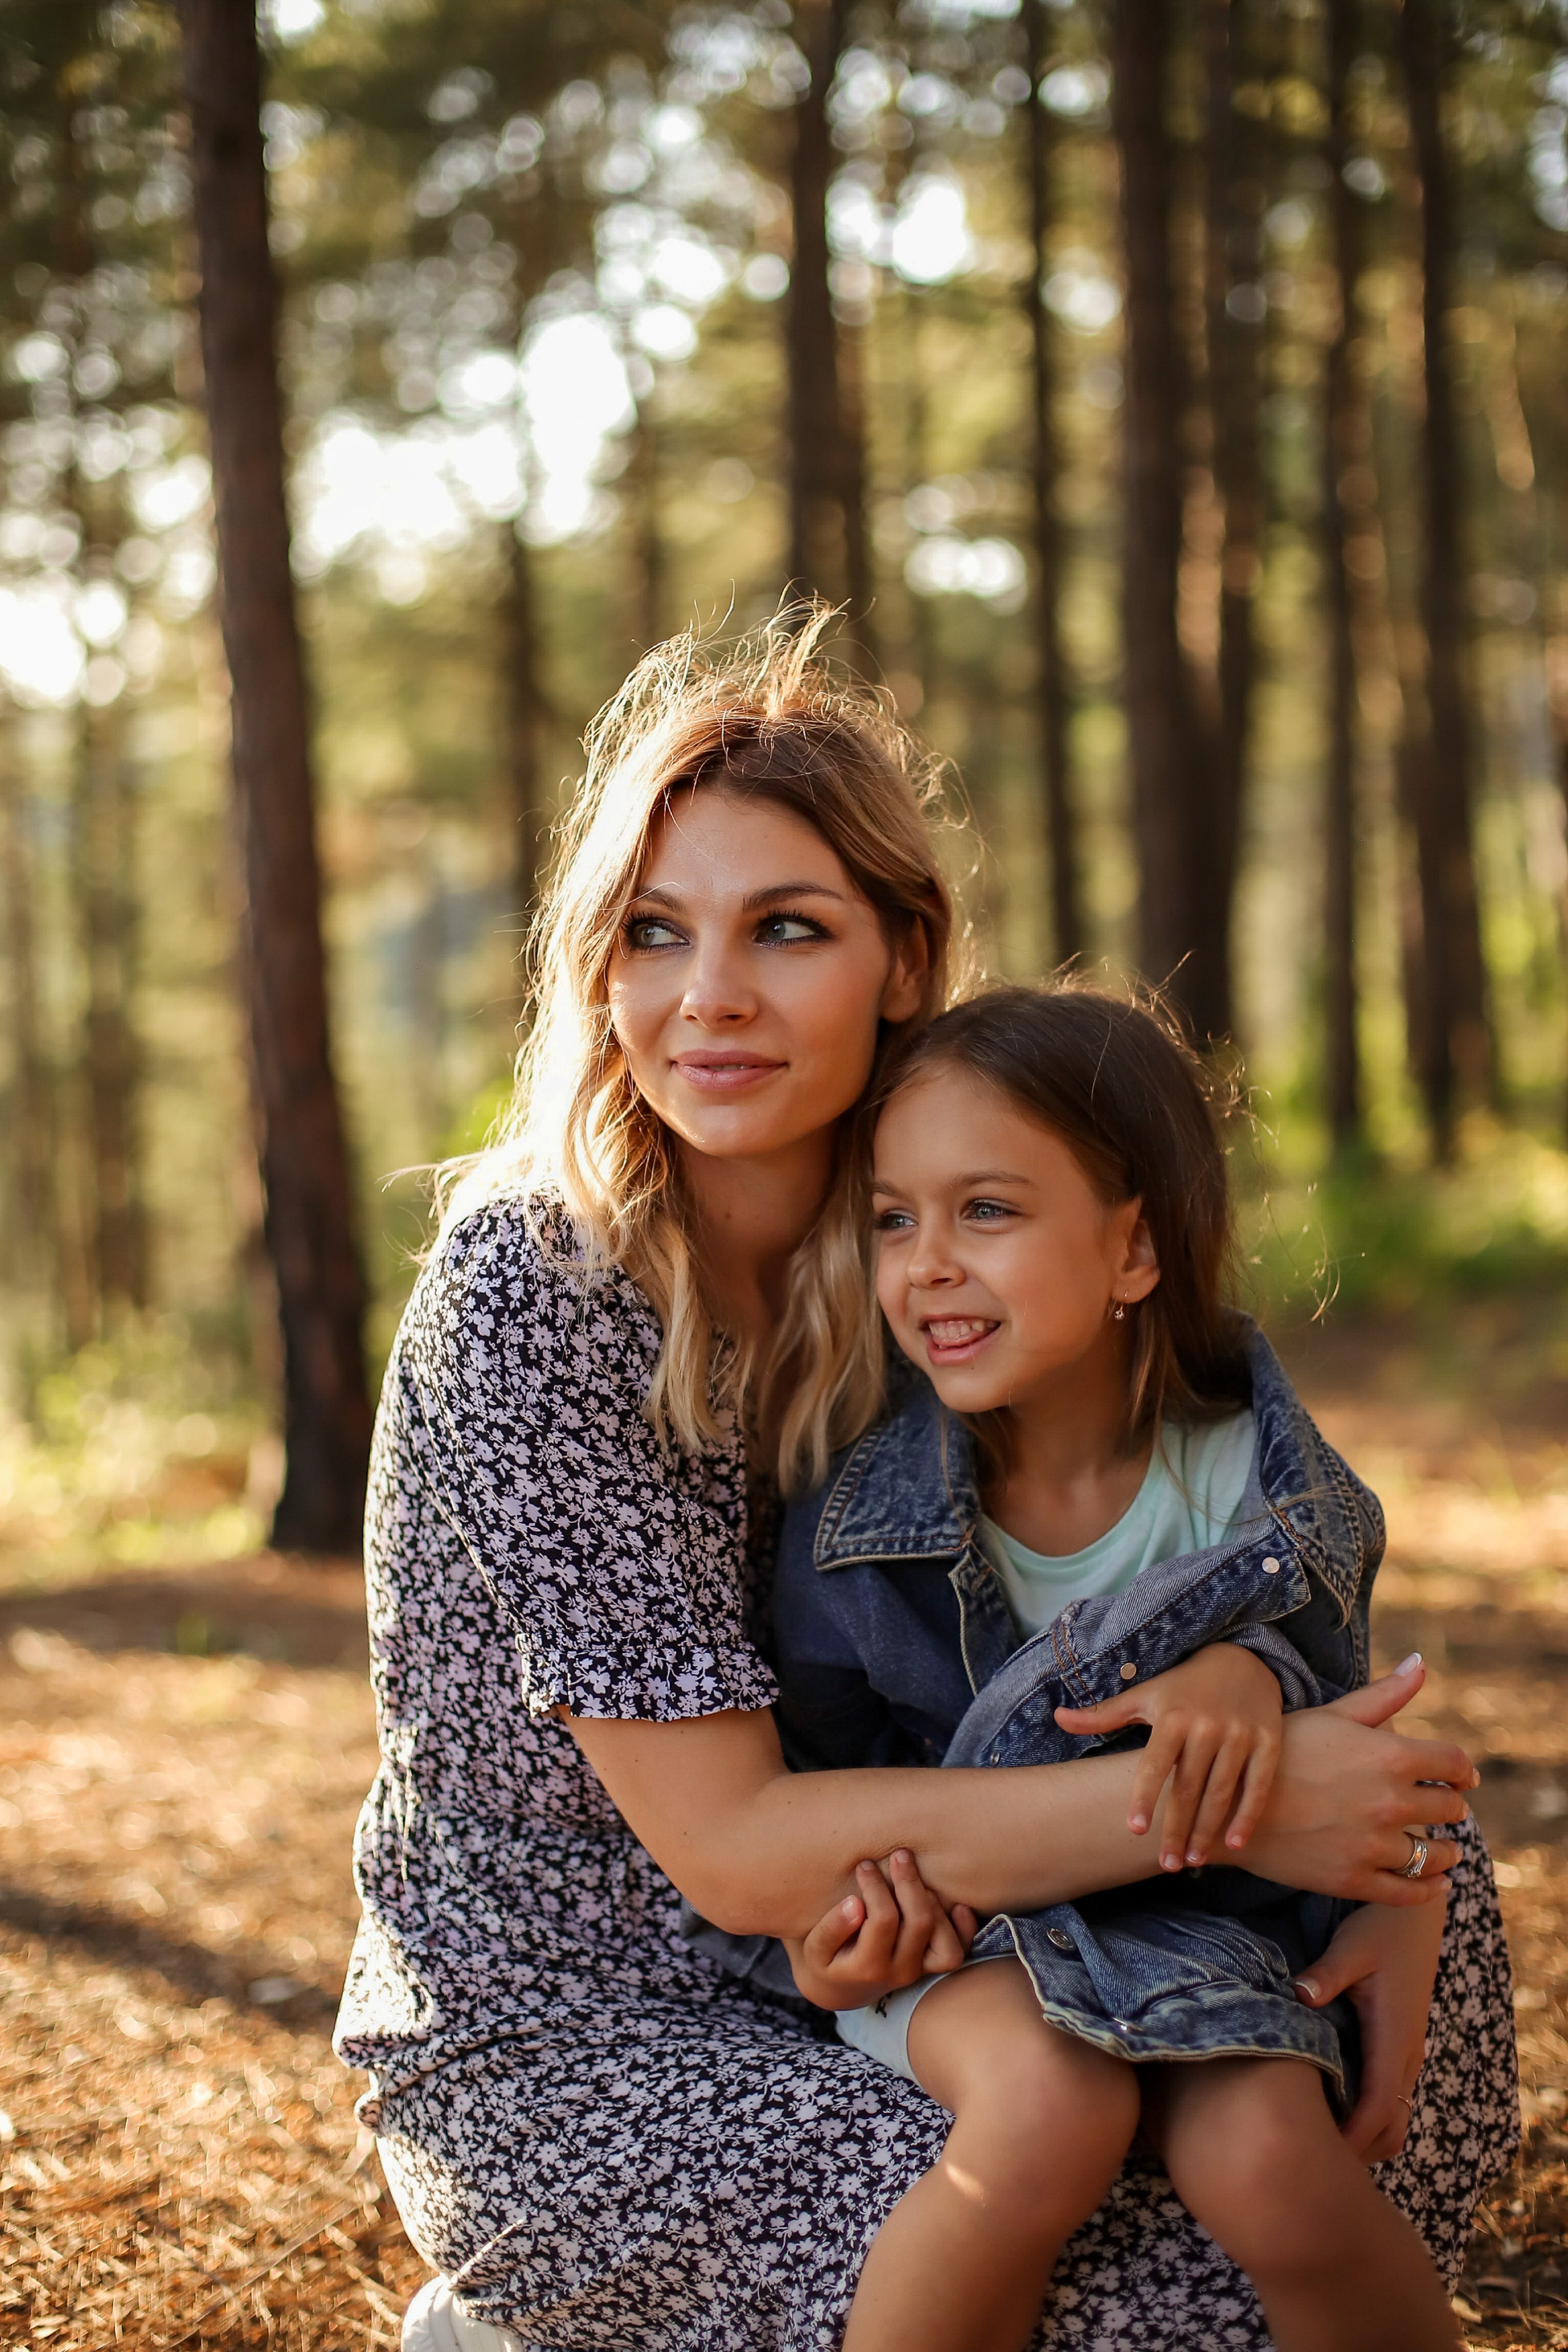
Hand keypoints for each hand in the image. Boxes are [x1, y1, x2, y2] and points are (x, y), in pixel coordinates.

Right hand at [783, 1850, 976, 2010]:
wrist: (842, 1987)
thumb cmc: (826, 1958)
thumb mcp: (815, 1948)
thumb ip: (832, 1928)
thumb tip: (855, 1904)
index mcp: (868, 1967)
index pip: (883, 1919)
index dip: (876, 1887)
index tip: (865, 1865)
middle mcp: (900, 1972)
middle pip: (920, 1924)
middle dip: (910, 1883)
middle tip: (899, 1855)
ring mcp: (920, 1971)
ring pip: (945, 1942)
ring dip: (935, 1903)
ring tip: (916, 1876)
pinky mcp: (932, 1966)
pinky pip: (959, 1952)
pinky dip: (965, 1929)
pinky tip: (958, 1904)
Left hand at [1055, 1642, 1282, 1870]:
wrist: (1241, 1660)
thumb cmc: (1183, 1686)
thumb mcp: (1144, 1695)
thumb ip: (1103, 1714)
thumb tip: (1058, 1718)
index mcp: (1172, 1718)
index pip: (1153, 1765)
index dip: (1143, 1798)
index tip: (1134, 1831)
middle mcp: (1206, 1727)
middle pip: (1188, 1788)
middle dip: (1176, 1829)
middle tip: (1165, 1864)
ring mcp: (1240, 1735)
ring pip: (1221, 1793)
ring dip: (1207, 1831)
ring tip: (1192, 1860)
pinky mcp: (1268, 1741)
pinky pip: (1258, 1786)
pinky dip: (1247, 1816)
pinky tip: (1234, 1844)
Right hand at [1245, 1655, 1476, 1905]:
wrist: (1230, 1801)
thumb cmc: (1282, 1749)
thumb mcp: (1333, 1714)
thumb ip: (1384, 1695)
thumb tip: (1421, 1663)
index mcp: (1391, 1756)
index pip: (1454, 1764)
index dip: (1462, 1770)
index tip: (1462, 1777)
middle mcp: (1391, 1802)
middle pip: (1450, 1809)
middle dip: (1451, 1806)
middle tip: (1445, 1807)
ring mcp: (1374, 1845)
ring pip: (1436, 1854)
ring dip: (1447, 1851)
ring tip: (1444, 1850)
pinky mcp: (1356, 1880)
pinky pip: (1411, 1892)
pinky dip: (1431, 1888)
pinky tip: (1436, 1882)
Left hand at [1294, 1894, 1446, 2159]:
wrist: (1416, 1913)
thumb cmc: (1380, 1928)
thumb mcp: (1351, 1947)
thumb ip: (1327, 1974)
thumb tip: (1299, 1995)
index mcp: (1394, 2039)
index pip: (1377, 2110)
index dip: (1349, 2140)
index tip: (1314, 2157)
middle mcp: (1406, 2055)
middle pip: (1390, 2129)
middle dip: (1357, 2152)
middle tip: (1308, 2160)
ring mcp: (1408, 2053)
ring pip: (1394, 2117)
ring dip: (1365, 2137)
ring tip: (1316, 2141)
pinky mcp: (1402, 2046)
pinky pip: (1391, 2097)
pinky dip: (1369, 2117)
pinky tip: (1331, 2107)